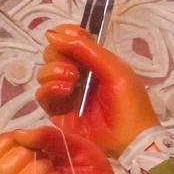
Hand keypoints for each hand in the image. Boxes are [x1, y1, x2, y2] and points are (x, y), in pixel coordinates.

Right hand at [37, 24, 157, 156]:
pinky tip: (65, 91)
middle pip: (53, 54)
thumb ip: (87, 49)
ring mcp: (67, 93)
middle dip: (59, 56)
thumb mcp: (115, 70)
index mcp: (95, 62)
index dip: (65, 35)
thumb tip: (53, 33)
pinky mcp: (58, 111)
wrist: (131, 140)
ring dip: (54, 72)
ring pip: (44, 72)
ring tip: (73, 81)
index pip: (70, 39)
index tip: (66, 36)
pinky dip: (49, 89)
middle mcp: (78, 75)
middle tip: (75, 70)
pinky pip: (42, 95)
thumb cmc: (130, 103)